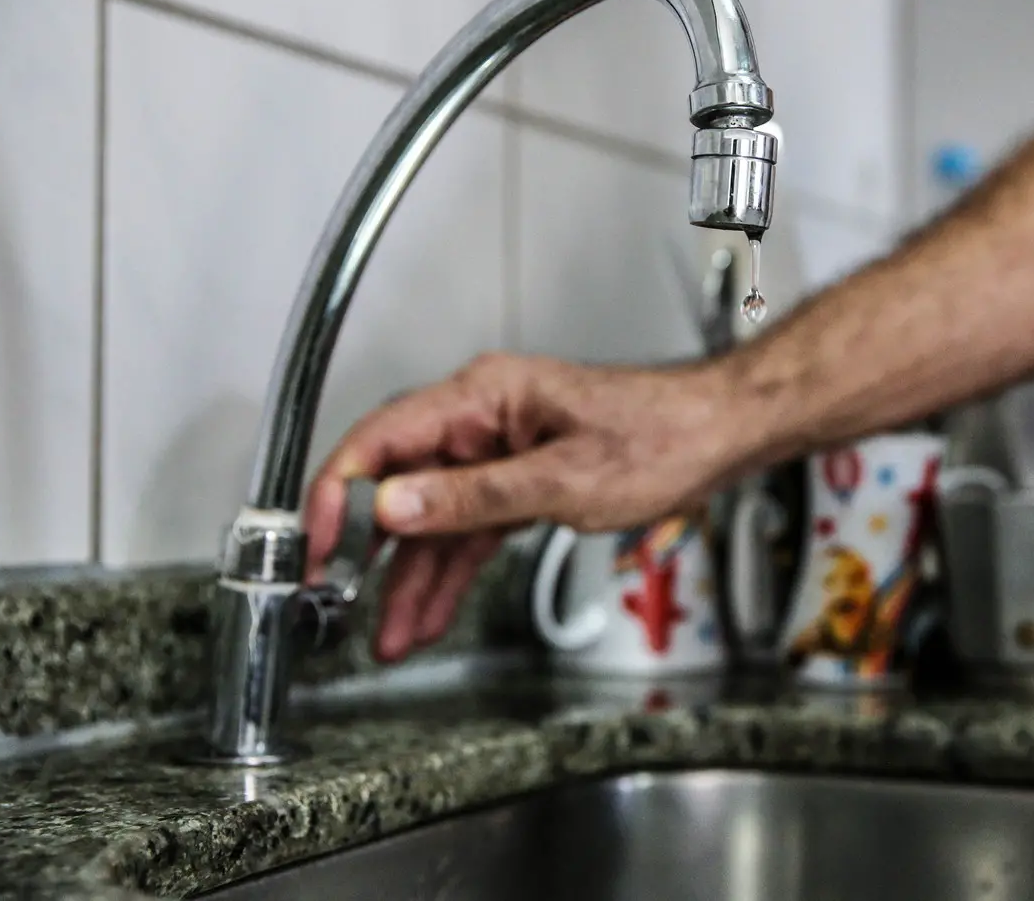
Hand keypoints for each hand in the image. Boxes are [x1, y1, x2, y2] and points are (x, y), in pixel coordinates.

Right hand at [304, 353, 747, 662]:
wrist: (716, 438)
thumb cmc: (660, 438)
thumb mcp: (563, 480)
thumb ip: (474, 498)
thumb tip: (395, 506)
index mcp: (483, 397)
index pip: (382, 439)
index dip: (339, 493)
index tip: (316, 544)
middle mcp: (482, 419)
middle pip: (397, 483)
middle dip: (366, 550)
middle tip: (336, 602)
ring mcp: (498, 452)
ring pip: (432, 519)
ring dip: (409, 579)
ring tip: (387, 636)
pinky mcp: (518, 482)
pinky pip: (467, 530)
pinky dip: (449, 572)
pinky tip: (429, 612)